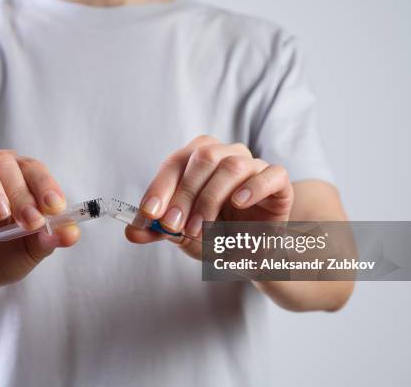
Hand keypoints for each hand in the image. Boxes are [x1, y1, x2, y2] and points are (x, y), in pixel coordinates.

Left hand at [126, 135, 292, 258]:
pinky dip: (252, 187)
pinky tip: (237, 203)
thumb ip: (157, 230)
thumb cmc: (215, 236)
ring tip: (201, 229)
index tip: (149, 213)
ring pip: (232, 165)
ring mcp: (254, 166)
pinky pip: (270, 174)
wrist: (250, 254)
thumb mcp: (181, 234)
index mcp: (198, 160)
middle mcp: (225, 155)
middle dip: (184, 194)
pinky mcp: (278, 182)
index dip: (160, 186)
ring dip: (210, 199)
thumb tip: (131, 231)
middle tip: (173, 226)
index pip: (176, 162)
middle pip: (202, 158)